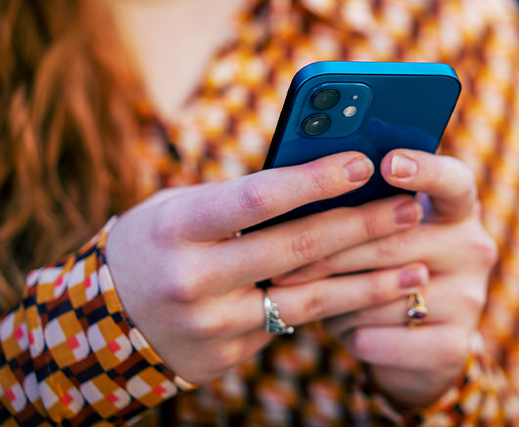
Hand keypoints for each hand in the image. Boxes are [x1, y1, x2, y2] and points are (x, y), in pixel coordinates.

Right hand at [105, 151, 429, 384]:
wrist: (99, 327)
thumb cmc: (151, 244)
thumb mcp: (176, 209)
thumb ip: (237, 198)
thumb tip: (317, 174)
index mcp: (178, 228)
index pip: (258, 199)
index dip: (315, 180)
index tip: (365, 162)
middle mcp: (194, 279)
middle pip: (296, 249)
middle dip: (362, 226)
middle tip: (409, 206)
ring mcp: (212, 325)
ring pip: (308, 299)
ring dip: (370, 281)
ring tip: (419, 264)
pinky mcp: (227, 356)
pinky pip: (292, 326)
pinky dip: (338, 308)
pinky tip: (376, 295)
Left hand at [272, 149, 497, 408]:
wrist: (415, 348)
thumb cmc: (380, 269)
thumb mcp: (379, 234)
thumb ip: (360, 208)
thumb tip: (301, 191)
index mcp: (457, 209)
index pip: (452, 180)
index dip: (423, 170)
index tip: (387, 162)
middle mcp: (472, 248)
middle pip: (393, 242)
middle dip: (329, 253)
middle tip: (280, 259)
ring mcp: (469, 298)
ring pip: (380, 294)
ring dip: (335, 299)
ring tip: (307, 298)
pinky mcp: (454, 345)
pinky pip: (382, 336)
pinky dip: (350, 334)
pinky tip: (340, 328)